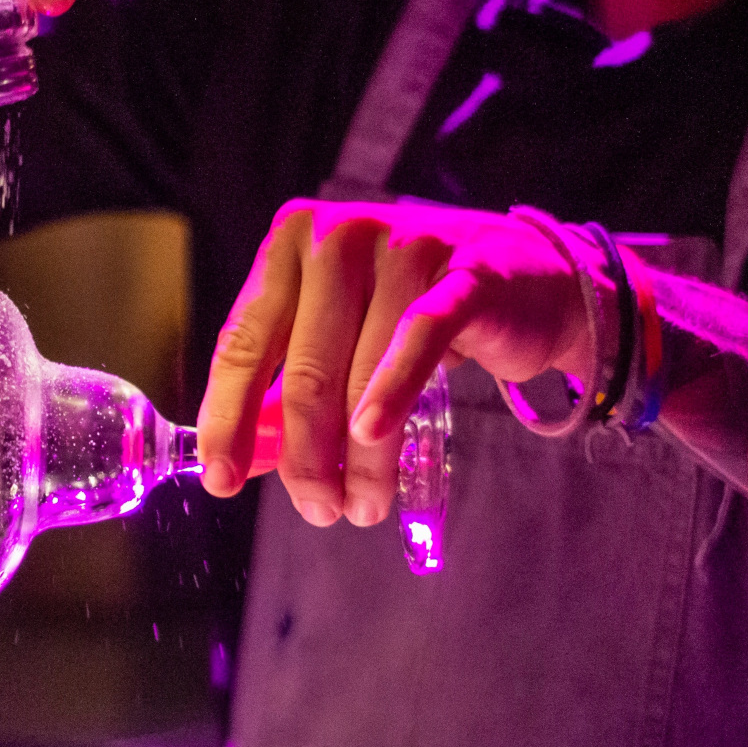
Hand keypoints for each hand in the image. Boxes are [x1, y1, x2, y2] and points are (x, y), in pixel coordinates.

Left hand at [197, 200, 596, 526]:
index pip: (242, 343)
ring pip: (361, 374)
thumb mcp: (340, 335)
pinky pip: (418, 339)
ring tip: (363, 505)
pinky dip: (392, 393)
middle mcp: (339, 236)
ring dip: (360, 456)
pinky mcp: (466, 274)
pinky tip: (373, 436)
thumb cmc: (412, 308)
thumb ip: (286, 389)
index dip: (227, 418)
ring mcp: (404, 246)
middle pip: (303, 371)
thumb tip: (244, 460)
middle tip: (319, 510)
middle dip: (306, 456)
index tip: (220, 479)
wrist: (527, 277)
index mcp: (291, 242)